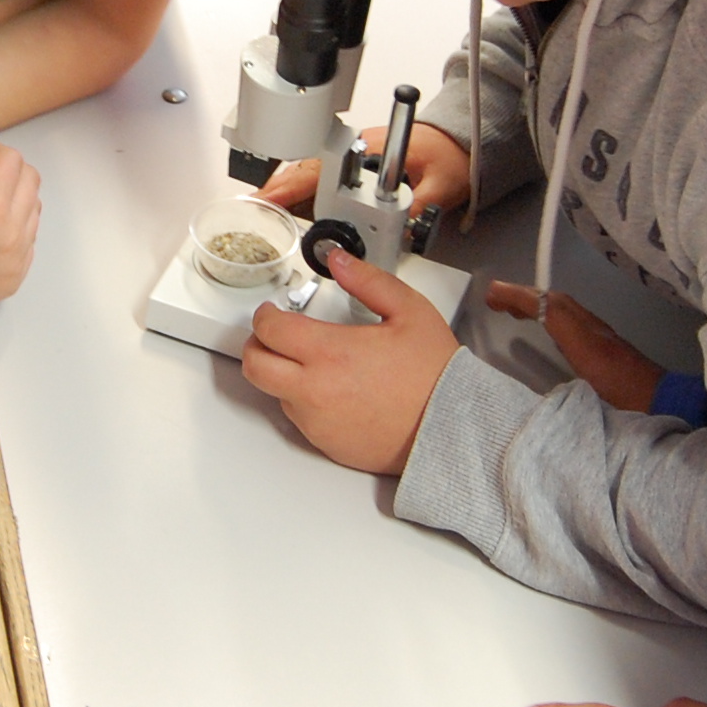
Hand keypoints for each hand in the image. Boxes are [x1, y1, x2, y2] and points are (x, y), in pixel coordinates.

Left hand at [238, 245, 461, 473]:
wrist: (452, 429)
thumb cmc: (436, 375)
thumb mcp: (409, 311)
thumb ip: (368, 280)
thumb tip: (339, 262)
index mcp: (330, 352)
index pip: (269, 330)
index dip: (266, 315)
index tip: (274, 312)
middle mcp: (314, 390)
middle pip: (254, 366)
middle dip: (258, 346)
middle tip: (273, 337)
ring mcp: (317, 422)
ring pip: (274, 394)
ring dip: (283, 375)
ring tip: (313, 364)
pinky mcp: (326, 444)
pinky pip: (299, 420)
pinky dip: (305, 402)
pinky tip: (333, 391)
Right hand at [256, 122, 471, 217]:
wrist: (462, 145)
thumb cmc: (450, 156)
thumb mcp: (441, 185)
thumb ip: (416, 209)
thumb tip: (394, 230)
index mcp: (370, 149)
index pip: (321, 166)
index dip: (291, 184)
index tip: (268, 197)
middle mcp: (356, 154)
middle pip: (306, 173)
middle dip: (278, 191)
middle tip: (251, 209)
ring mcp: (354, 166)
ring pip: (310, 180)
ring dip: (287, 196)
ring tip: (260, 213)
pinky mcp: (356, 177)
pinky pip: (322, 188)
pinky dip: (303, 200)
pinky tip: (290, 214)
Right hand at [483, 282, 668, 412]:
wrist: (664, 404)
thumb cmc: (626, 400)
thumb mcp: (590, 390)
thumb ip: (560, 382)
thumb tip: (534, 379)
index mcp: (585, 339)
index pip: (549, 307)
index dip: (519, 298)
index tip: (492, 295)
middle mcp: (592, 330)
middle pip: (556, 302)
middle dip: (523, 296)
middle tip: (495, 300)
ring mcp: (601, 336)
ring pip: (564, 309)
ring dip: (536, 305)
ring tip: (513, 311)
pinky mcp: (606, 346)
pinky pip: (571, 320)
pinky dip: (550, 316)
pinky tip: (545, 329)